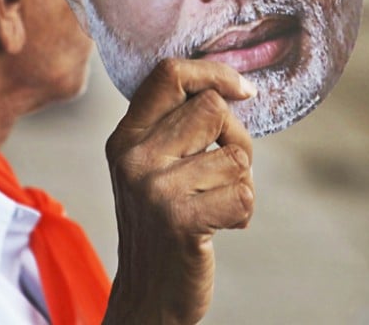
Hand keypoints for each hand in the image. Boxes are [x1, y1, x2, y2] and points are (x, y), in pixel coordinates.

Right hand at [102, 59, 255, 324]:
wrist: (148, 295)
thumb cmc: (163, 224)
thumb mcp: (151, 167)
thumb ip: (175, 126)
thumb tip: (230, 85)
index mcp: (125, 136)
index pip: (169, 74)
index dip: (214, 73)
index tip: (243, 91)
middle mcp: (133, 156)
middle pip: (213, 109)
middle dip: (237, 138)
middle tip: (224, 172)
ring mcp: (153, 188)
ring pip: (235, 154)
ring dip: (241, 183)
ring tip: (215, 204)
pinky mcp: (179, 219)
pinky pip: (243, 193)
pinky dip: (243, 213)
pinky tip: (219, 227)